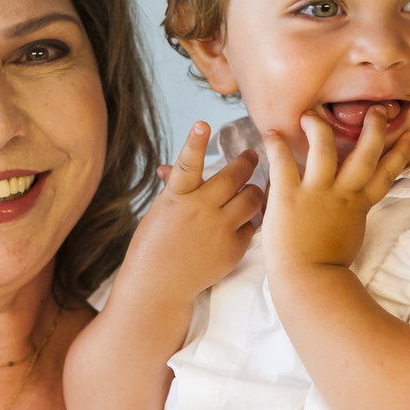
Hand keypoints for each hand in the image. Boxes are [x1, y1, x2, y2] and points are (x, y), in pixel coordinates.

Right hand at [121, 121, 262, 304]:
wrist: (159, 286)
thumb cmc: (154, 245)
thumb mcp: (159, 211)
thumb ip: (173, 188)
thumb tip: (169, 167)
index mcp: (176, 197)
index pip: (187, 164)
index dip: (195, 143)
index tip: (202, 123)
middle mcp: (199, 210)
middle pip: (234, 176)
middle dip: (247, 161)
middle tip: (251, 155)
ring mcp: (218, 229)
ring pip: (253, 197)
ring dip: (256, 189)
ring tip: (254, 187)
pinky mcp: (233, 249)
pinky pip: (252, 225)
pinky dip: (250, 220)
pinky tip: (245, 221)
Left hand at [261, 107, 409, 270]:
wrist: (309, 282)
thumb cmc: (326, 268)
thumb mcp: (348, 237)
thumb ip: (348, 215)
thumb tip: (345, 206)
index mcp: (357, 205)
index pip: (385, 175)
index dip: (400, 154)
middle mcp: (341, 194)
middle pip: (365, 154)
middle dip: (374, 129)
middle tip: (378, 110)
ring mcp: (317, 193)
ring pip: (326, 149)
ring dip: (321, 128)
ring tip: (313, 114)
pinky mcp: (289, 196)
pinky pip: (284, 163)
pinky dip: (277, 146)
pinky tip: (271, 132)